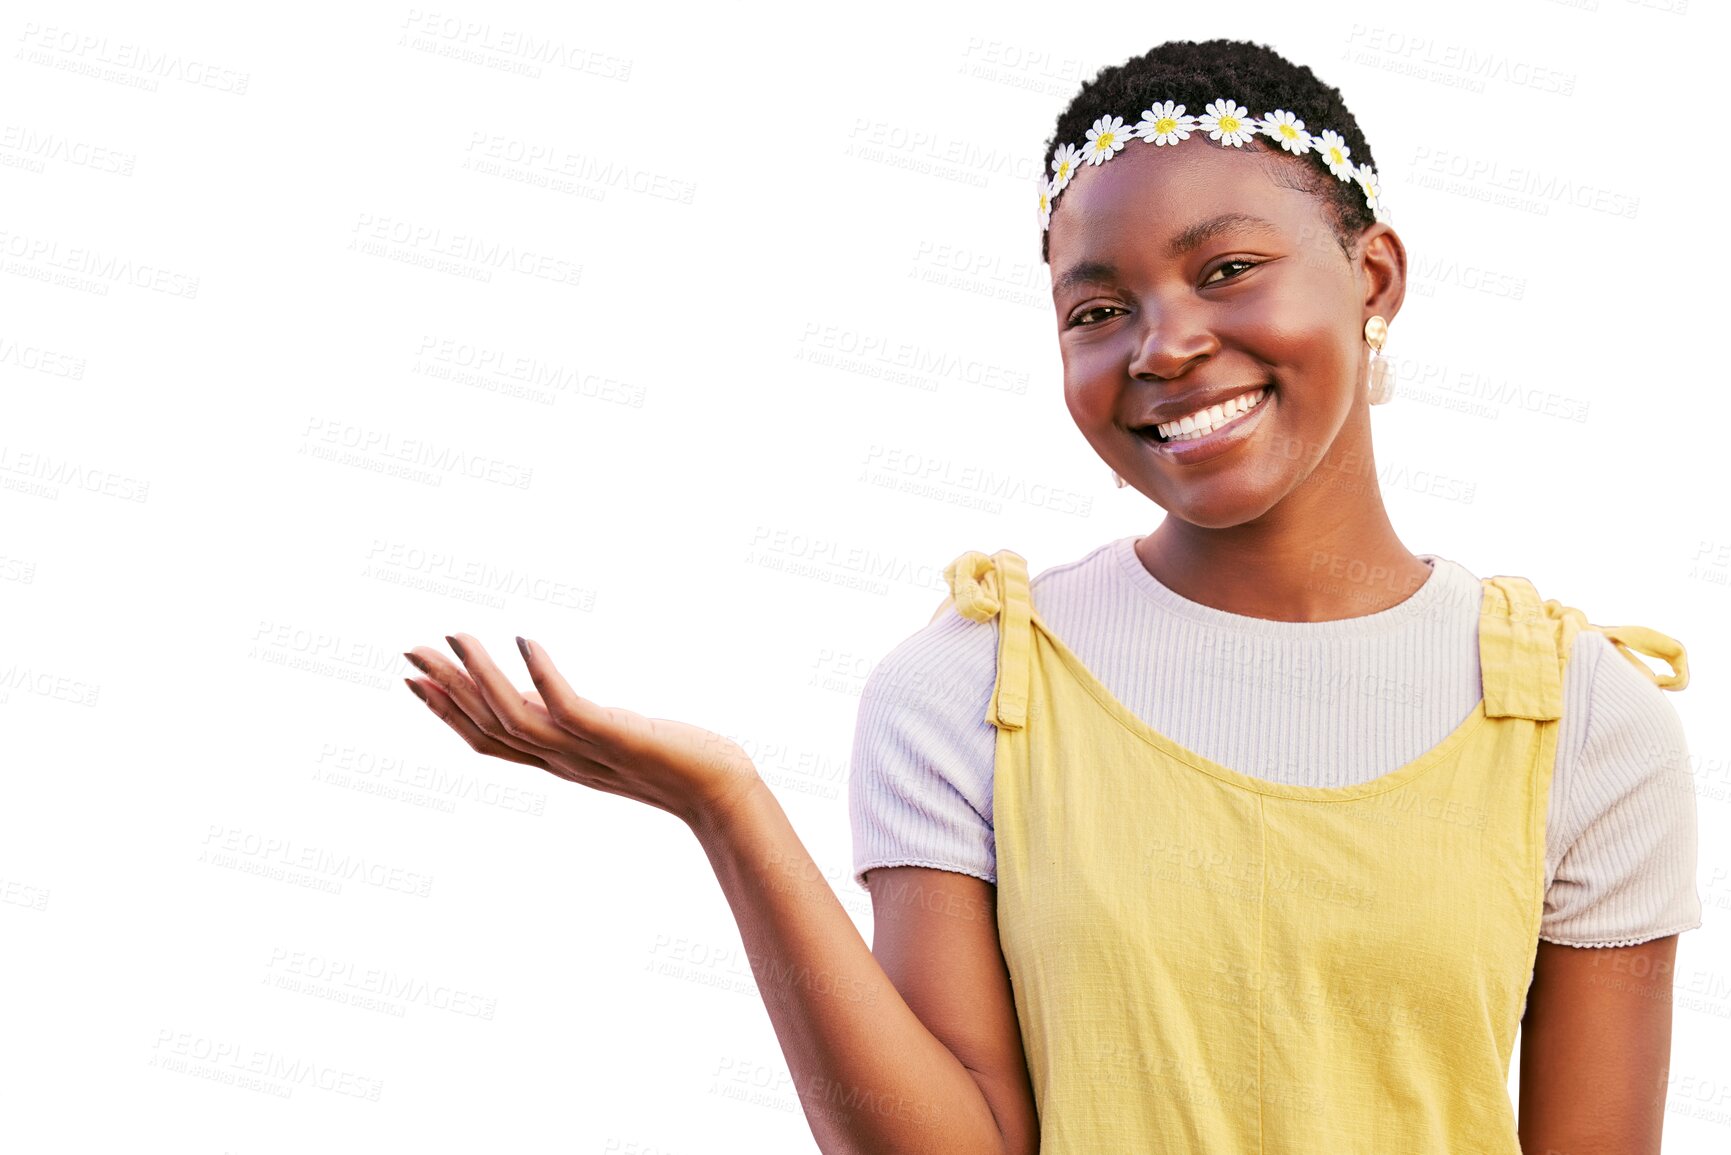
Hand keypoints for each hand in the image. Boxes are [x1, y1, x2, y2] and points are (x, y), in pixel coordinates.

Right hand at [402, 633, 762, 830]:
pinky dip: (544, 676)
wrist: (721, 792)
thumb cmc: (677, 762)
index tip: (415, 679)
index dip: (447, 710)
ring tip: (459, 636)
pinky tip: (528, 642)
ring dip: (481, 677)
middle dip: (446, 690)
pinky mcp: (615, 736)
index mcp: (558, 760)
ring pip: (515, 718)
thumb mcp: (613, 738)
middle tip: (411, 652)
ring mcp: (585, 750)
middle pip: (487, 728)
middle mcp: (562, 760)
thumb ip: (579, 722)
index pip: (488, 738)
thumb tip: (552, 699)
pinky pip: (568, 708)